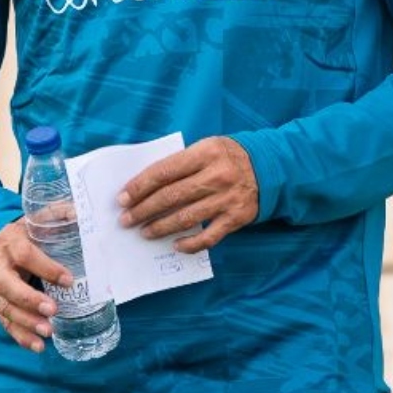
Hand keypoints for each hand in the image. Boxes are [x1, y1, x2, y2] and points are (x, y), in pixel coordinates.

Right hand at [0, 220, 62, 353]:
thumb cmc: (24, 233)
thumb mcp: (37, 219)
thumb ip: (58, 214)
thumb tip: (79, 213)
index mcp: (10, 243)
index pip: (26, 255)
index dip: (47, 268)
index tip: (69, 280)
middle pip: (8, 286)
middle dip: (30, 299)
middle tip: (53, 310)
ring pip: (5, 308)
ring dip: (26, 322)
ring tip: (48, 331)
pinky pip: (6, 322)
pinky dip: (21, 336)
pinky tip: (38, 345)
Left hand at [117, 136, 258, 252]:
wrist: (270, 168)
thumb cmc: (229, 157)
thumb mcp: (207, 147)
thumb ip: (181, 163)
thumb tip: (145, 185)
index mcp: (205, 153)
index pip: (164, 171)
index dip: (139, 186)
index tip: (122, 198)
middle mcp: (216, 175)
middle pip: (171, 196)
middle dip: (143, 210)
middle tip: (126, 220)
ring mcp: (227, 198)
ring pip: (186, 218)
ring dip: (160, 227)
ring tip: (144, 232)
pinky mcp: (236, 218)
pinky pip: (208, 236)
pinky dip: (190, 243)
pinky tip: (175, 245)